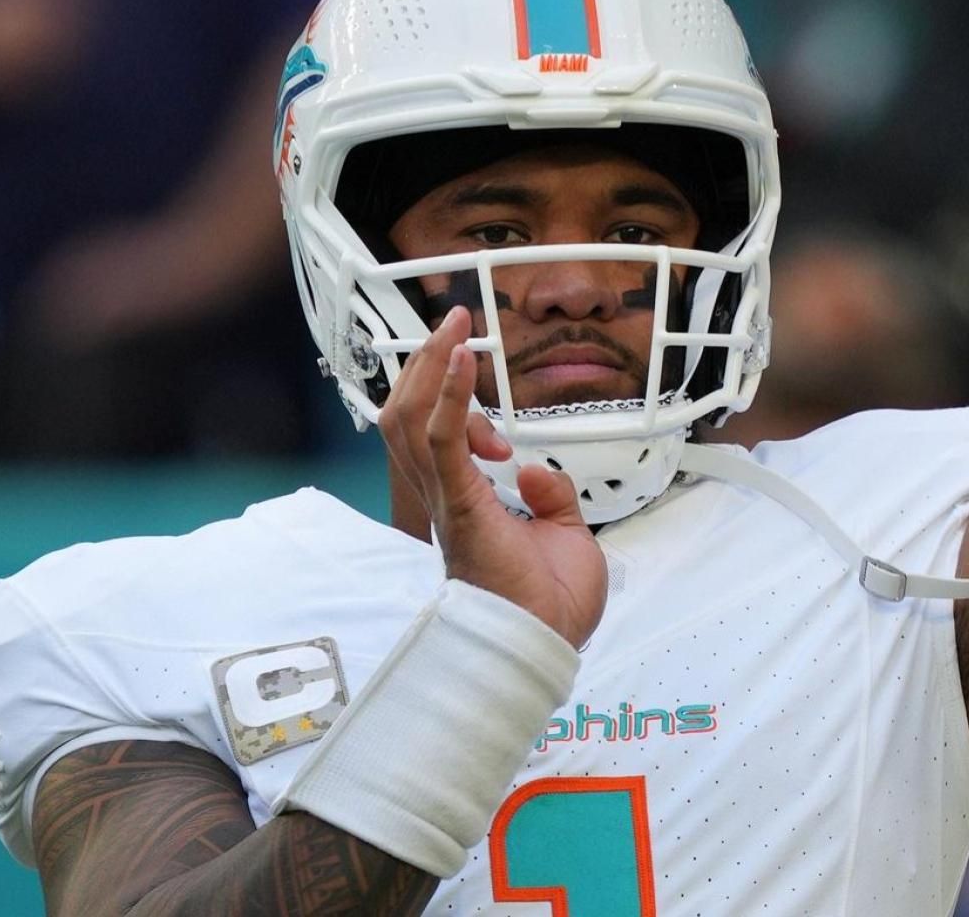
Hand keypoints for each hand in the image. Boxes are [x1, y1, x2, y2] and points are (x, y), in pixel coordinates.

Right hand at [380, 306, 606, 648]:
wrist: (548, 645)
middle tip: (453, 323)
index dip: (445, 392)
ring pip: (411, 421)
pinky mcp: (462, 506)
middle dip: (423, 364)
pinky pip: (440, 441)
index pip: (429, 433)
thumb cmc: (552, 606)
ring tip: (454, 326)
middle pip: (405, 417)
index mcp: (463, 503)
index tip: (477, 367)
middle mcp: (443, 498)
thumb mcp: (564, 535)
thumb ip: (550, 497)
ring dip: (431, 366)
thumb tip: (536, 467)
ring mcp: (447, 501)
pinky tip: (460, 360)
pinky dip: (448, 395)